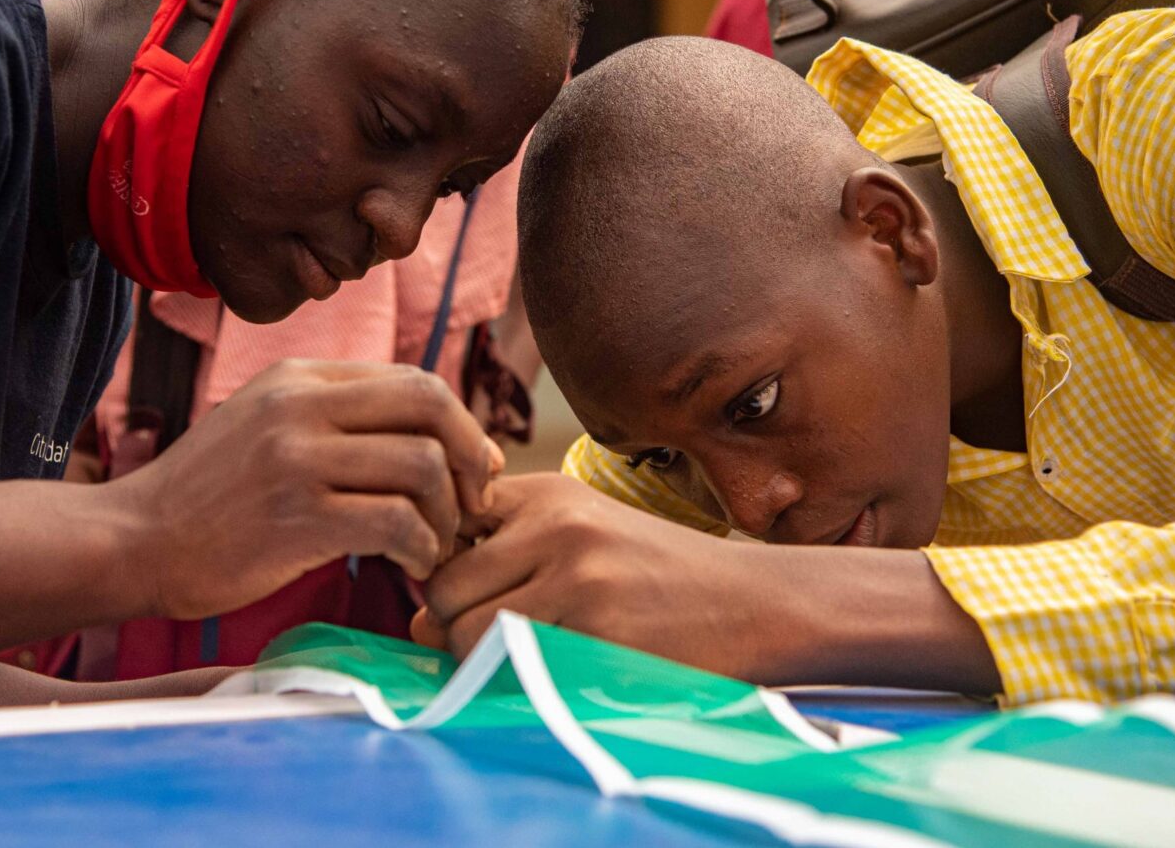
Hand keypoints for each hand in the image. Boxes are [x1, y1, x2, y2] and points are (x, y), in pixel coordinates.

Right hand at [113, 360, 502, 619]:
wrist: (132, 541)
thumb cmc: (206, 497)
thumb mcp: (263, 423)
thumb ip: (330, 414)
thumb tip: (420, 428)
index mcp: (299, 376)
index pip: (412, 380)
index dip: (459, 426)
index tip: (471, 470)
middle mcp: (301, 404)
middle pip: (430, 404)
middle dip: (470, 457)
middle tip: (473, 505)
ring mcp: (297, 458)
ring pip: (422, 464)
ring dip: (447, 515)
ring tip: (434, 545)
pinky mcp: (297, 516)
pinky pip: (396, 522)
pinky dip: (421, 548)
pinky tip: (410, 566)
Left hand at [413, 473, 1000, 692]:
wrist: (756, 602)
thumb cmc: (659, 577)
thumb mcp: (581, 540)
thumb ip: (500, 563)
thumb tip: (418, 624)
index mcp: (549, 493)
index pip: (445, 526)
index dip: (445, 570)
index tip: (477, 592)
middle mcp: (557, 525)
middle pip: (441, 586)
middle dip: (454, 624)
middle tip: (501, 638)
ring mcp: (578, 578)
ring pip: (464, 632)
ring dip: (479, 659)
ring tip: (530, 656)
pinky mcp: (597, 632)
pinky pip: (511, 668)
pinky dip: (520, 681)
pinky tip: (562, 669)